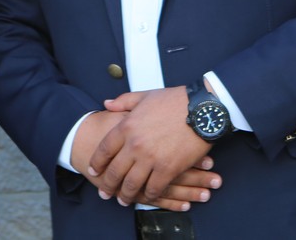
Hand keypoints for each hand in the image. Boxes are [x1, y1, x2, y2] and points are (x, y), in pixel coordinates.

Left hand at [72, 111, 218, 210]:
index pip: (104, 149)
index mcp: (127, 126)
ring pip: (131, 185)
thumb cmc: (175, 100)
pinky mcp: (168, 169)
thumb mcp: (145, 96)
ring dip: (125, 195)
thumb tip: (106, 104)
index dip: (97, 162)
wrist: (201, 109)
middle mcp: (135, 145)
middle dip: (107, 185)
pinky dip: (148, 196)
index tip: (94, 170)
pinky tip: (147, 197)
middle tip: (105, 193)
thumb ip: (123, 102)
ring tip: (123, 200)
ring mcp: (151, 159)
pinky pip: (153, 189)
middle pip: (114, 171)